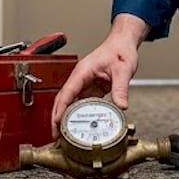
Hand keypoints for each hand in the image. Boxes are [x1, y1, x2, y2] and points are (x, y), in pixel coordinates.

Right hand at [50, 14, 148, 136]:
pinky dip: (77, 114)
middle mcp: (80, 78)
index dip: (60, 109)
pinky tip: (78, 125)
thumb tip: (121, 105)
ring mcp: (84, 83)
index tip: (56, 123)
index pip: (66, 93)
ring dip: (65, 118)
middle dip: (56, 118)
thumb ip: (121, 88)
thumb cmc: (120, 50)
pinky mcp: (90, 87)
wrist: (123, 43)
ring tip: (64, 135)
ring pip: (70, 103)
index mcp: (83, 72)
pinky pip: (80, 103)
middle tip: (56, 135)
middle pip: (63, 100)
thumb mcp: (123, 70)